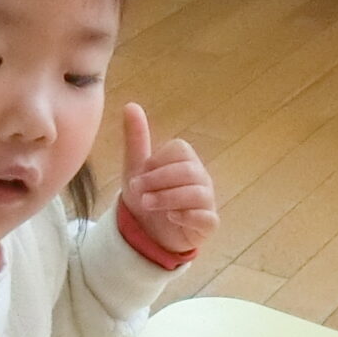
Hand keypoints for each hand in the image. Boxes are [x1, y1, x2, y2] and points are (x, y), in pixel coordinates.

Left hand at [119, 102, 217, 255]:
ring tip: (147, 204)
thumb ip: (136, 138)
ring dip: (168, 198)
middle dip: (159, 180)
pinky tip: (170, 217)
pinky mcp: (208, 224)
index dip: (157, 161)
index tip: (140, 173)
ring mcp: (207, 201)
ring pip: (197, 194)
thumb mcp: (136, 167)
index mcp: (186, 161)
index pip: (180, 151)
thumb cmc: (147, 195)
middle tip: (137, 190)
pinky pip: (206, 218)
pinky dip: (187, 216)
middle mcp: (201, 178)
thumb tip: (130, 104)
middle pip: (188, 171)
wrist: (148, 232)